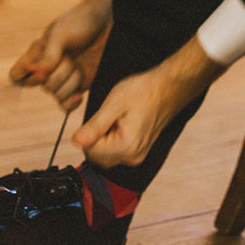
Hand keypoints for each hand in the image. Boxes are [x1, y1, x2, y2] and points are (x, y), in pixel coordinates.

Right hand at [9, 0, 113, 111]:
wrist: (105, 22)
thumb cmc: (79, 22)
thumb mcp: (61, 34)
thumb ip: (48, 55)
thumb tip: (37, 73)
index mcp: (37, 54)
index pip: (16, 75)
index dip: (22, 78)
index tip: (39, 70)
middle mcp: (47, 68)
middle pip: (41, 86)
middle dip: (58, 74)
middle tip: (69, 58)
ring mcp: (62, 77)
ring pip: (56, 95)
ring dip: (70, 83)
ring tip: (78, 66)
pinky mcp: (77, 85)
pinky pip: (67, 104)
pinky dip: (72, 103)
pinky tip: (79, 96)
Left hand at [73, 36, 224, 167]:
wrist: (168, 88)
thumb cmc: (144, 91)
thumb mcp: (114, 103)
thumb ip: (94, 126)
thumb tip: (76, 141)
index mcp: (126, 147)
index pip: (90, 151)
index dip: (89, 133)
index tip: (101, 116)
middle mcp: (132, 157)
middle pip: (97, 157)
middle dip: (95, 137)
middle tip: (109, 116)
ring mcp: (137, 155)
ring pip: (106, 154)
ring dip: (103, 138)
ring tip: (116, 117)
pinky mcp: (138, 151)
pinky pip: (116, 150)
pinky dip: (112, 139)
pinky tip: (121, 122)